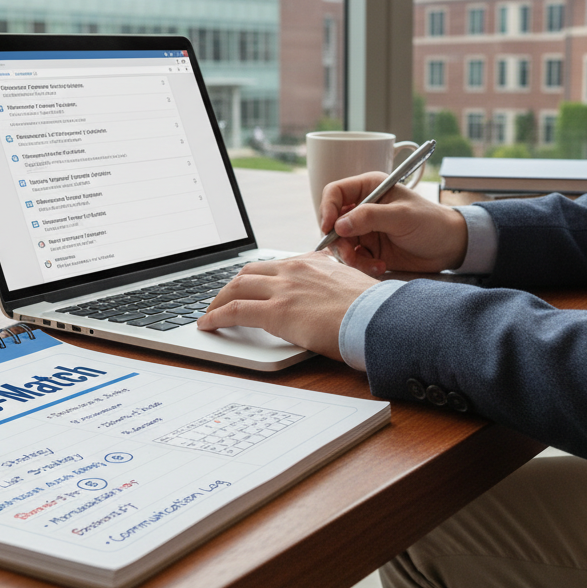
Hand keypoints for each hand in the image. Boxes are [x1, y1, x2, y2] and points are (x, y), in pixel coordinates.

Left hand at [196, 252, 377, 360]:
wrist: (377, 319)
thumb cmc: (372, 311)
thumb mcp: (352, 287)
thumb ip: (335, 285)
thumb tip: (334, 296)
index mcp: (313, 263)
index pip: (274, 265)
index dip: (256, 277)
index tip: (248, 285)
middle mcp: (294, 270)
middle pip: (249, 272)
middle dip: (231, 286)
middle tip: (223, 299)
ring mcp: (283, 289)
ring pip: (236, 287)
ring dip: (219, 300)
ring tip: (211, 313)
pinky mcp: (276, 312)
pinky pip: (235, 311)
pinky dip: (216, 317)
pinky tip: (208, 324)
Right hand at [320, 172, 467, 275]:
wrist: (449, 247)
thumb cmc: (431, 223)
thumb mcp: (402, 217)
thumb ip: (370, 218)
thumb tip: (339, 225)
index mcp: (369, 188)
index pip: (335, 192)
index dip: (327, 209)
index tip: (329, 228)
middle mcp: (363, 207)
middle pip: (332, 222)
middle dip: (339, 241)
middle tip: (351, 254)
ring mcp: (364, 229)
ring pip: (340, 244)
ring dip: (351, 257)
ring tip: (372, 264)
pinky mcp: (369, 249)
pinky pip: (353, 258)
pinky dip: (362, 265)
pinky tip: (380, 266)